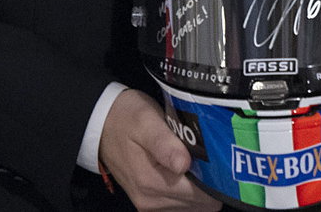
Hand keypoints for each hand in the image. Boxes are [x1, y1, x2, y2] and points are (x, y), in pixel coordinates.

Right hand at [98, 89, 219, 210]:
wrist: (100, 124)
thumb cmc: (125, 118)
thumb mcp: (145, 120)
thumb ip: (164, 144)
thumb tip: (184, 164)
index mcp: (151, 182)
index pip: (200, 196)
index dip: (216, 179)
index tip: (221, 159)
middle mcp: (151, 200)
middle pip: (200, 204)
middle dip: (210, 182)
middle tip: (211, 155)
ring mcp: (149, 204)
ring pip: (192, 207)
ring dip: (200, 187)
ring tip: (197, 160)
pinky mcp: (149, 202)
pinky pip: (180, 205)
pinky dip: (189, 191)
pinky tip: (188, 170)